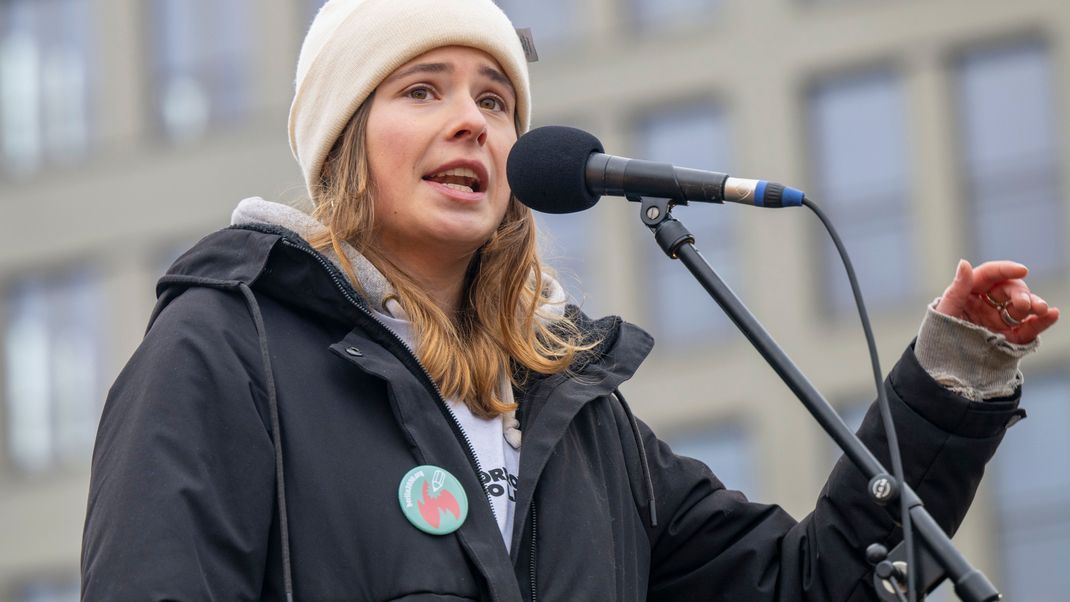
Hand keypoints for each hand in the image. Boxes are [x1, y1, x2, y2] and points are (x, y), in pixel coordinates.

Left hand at [934, 260, 1058, 344]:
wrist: (944, 365)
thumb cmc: (939, 334)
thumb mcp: (946, 310)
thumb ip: (957, 289)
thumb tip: (964, 263)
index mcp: (971, 293)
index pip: (989, 275)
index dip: (1005, 270)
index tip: (1022, 270)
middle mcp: (988, 303)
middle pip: (1009, 290)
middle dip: (1020, 294)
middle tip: (1023, 304)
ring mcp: (1000, 320)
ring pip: (1022, 307)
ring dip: (1034, 305)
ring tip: (1042, 309)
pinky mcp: (1010, 337)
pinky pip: (1029, 327)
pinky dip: (1042, 321)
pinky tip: (1052, 315)